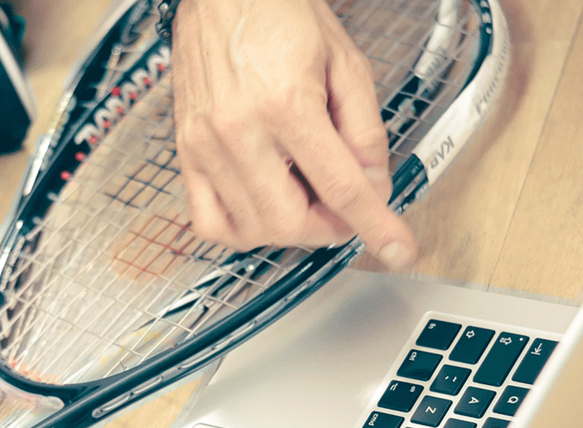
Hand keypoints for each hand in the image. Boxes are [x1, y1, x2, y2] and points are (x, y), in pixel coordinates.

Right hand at [171, 0, 418, 265]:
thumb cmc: (279, 14)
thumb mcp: (345, 63)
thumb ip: (364, 130)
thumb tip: (373, 185)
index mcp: (287, 103)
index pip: (340, 187)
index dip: (375, 226)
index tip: (396, 249)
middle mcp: (239, 130)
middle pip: (290, 220)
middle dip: (327, 228)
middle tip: (344, 212)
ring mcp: (206, 145)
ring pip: (251, 228)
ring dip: (288, 230)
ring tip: (305, 201)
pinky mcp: (185, 151)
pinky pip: (207, 221)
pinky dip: (240, 231)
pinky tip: (262, 209)